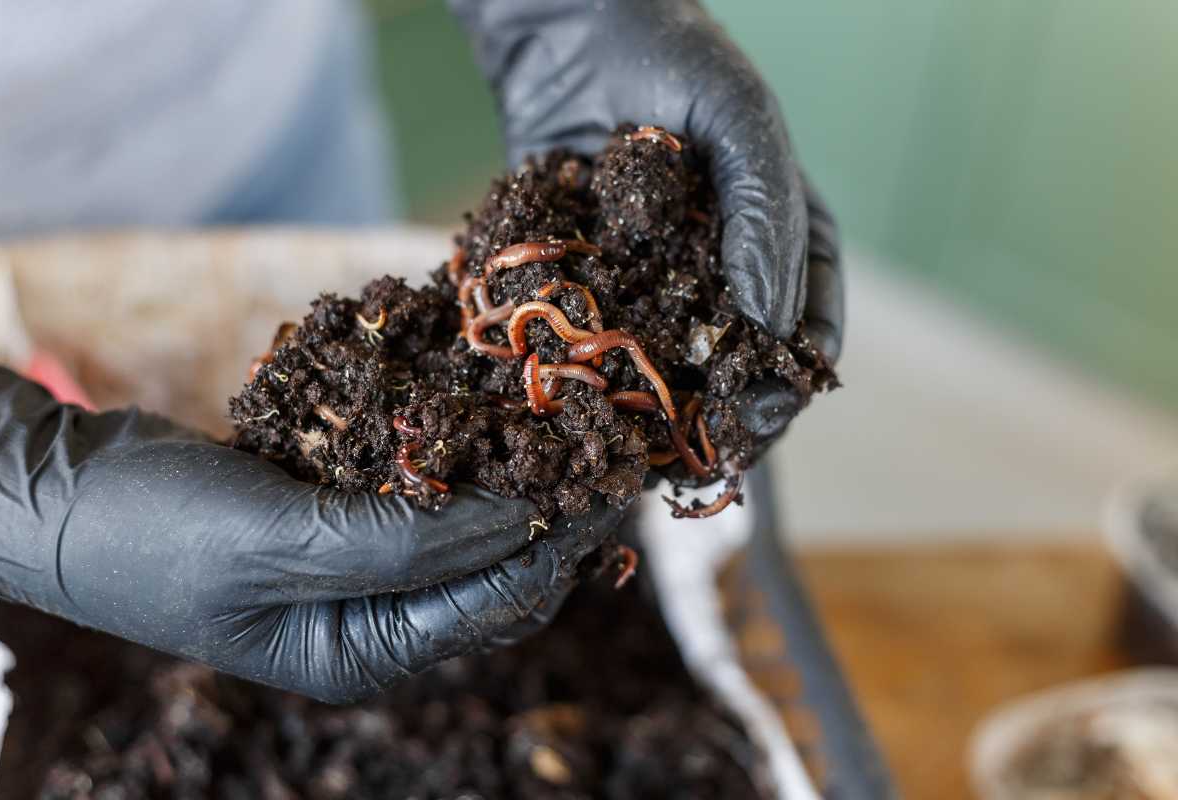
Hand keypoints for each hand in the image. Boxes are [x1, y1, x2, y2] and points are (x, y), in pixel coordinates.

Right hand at [0, 365, 617, 702]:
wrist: (57, 490)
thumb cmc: (152, 533)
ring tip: (562, 417)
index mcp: (362, 652)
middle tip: (606, 442)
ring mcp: (353, 564)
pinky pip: (414, 484)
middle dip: (549, 509)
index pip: (494, 601)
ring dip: (508, 471)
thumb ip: (402, 544)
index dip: (559, 541)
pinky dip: (449, 449)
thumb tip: (517, 523)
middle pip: (492, 568)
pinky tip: (483, 403)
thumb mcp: (279, 543)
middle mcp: (369, 618)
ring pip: (461, 522)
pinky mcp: (334, 512)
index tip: (613, 479)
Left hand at [450, 0, 842, 450]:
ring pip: (673, 369)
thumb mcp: (742, 125)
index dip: (794, 376)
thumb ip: (767, 216)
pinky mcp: (597, 285)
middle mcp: (723, 274)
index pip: (805, 324)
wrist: (573, 36)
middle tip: (716, 453)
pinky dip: (603, 385)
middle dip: (732, 414)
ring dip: (669, 420)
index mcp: (782, 240)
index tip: (773, 410)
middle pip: (739, 365)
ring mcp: (658, 285)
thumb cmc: (678, 64)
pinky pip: (605, 343)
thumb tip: (768, 323)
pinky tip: (594, 419)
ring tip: (656, 459)